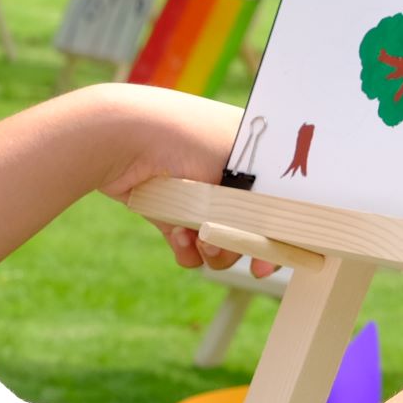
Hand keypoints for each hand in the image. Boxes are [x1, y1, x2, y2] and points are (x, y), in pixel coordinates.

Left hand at [88, 84, 277, 276]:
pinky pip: (188, 246)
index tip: (274, 256)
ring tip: (200, 240)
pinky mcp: (168, 211)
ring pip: (220, 242)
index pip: (279, 201)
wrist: (121, 135)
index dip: (281, 232)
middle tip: (253, 267)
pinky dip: (186, 248)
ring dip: (215, 249)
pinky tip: (176, 235)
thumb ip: (262, 203)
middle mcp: (227, 173)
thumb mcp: (238, 166)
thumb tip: (270, 238)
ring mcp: (197, 194)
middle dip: (246, 245)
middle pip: (252, 227)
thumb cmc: (184, 138)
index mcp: (253, 154)